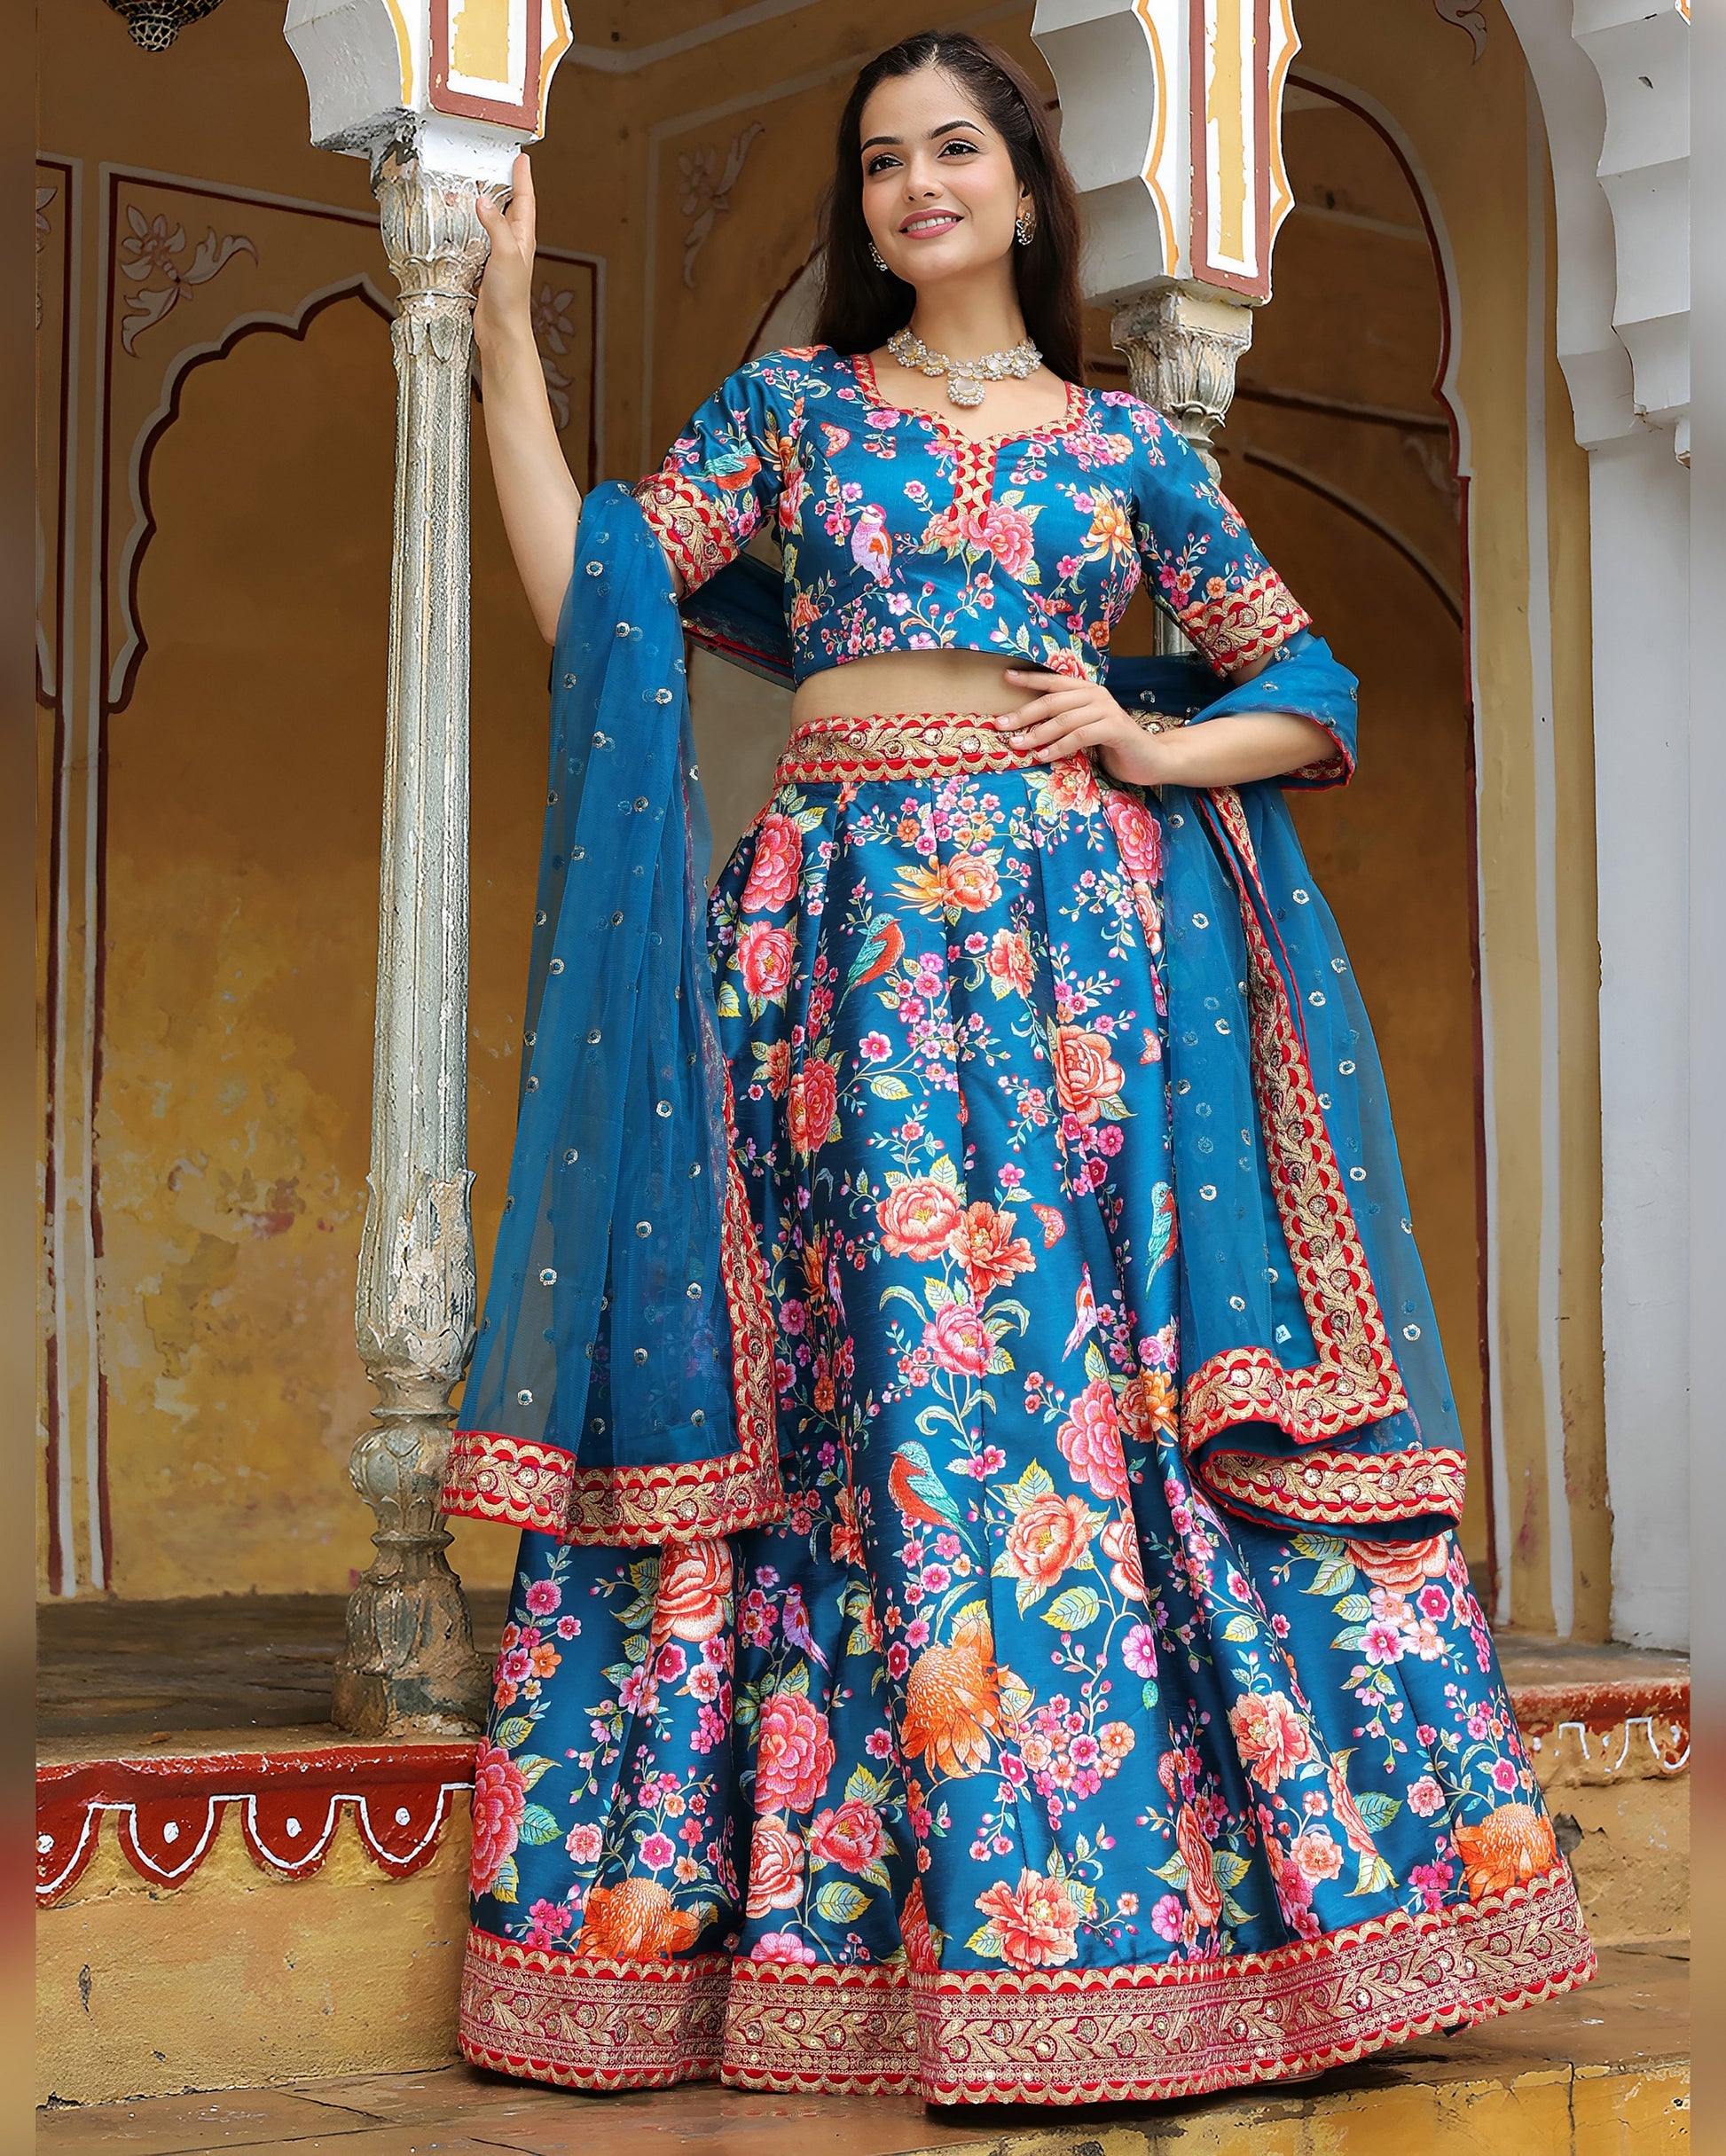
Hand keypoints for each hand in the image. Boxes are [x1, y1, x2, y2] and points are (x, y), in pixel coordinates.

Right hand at [473, 151, 537, 352]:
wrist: (501, 331)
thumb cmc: (511, 298)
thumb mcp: (505, 254)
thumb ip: (495, 226)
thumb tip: (483, 201)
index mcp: (523, 237)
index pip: (525, 199)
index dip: (522, 177)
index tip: (521, 158)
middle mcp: (512, 244)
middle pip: (508, 206)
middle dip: (502, 184)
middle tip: (494, 164)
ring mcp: (498, 255)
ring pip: (490, 221)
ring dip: (482, 204)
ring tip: (471, 185)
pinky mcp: (484, 267)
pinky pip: (476, 239)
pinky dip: (468, 226)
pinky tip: (458, 222)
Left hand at [1000, 668, 1170, 786]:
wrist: (1151, 759)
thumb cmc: (1114, 746)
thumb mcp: (1085, 730)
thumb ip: (1065, 723)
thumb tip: (1027, 729)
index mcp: (1087, 691)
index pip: (1054, 681)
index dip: (1029, 679)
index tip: (1005, 677)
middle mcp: (1096, 695)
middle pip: (1052, 701)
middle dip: (1024, 713)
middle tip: (1001, 724)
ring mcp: (1106, 710)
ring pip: (1063, 719)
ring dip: (1037, 734)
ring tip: (1017, 745)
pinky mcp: (1114, 728)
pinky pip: (1079, 736)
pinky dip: (1059, 746)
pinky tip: (1043, 756)